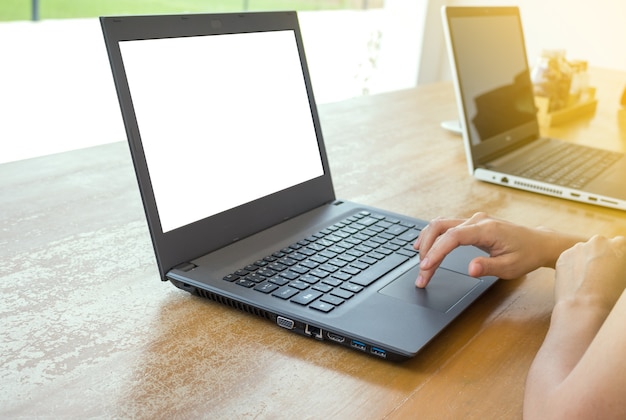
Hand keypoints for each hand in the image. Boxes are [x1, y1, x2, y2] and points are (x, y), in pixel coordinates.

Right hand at [414, 212, 578, 287]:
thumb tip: (470, 269)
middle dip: (427, 249)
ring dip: (427, 242)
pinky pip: (446, 226)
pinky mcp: (471, 224)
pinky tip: (424, 246)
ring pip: (440, 225)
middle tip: (422, 272)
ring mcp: (473, 220)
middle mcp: (477, 220)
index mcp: (487, 229)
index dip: (437, 251)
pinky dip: (433, 237)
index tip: (426, 266)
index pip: (453, 237)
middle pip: (440, 227)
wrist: (538, 243)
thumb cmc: (526, 254)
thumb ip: (488, 267)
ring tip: (420, 262)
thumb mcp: (510, 267)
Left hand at [554, 235, 625, 309]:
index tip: (614, 268)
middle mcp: (599, 241)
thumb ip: (619, 264)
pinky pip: (570, 259)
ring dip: (586, 260)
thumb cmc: (610, 295)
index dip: (617, 257)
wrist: (584, 306)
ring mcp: (579, 247)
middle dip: (600, 256)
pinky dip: (572, 266)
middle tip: (601, 274)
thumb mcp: (622, 278)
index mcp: (619, 244)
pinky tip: (575, 281)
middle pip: (600, 246)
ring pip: (584, 252)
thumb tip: (614, 265)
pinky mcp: (564, 255)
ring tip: (588, 280)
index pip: (620, 245)